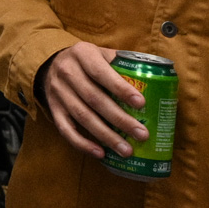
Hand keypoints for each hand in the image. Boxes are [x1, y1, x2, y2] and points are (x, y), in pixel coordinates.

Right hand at [42, 42, 146, 158]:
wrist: (52, 65)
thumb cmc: (87, 62)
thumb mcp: (101, 53)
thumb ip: (122, 64)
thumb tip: (157, 84)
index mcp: (82, 54)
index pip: (101, 73)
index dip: (121, 89)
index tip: (141, 104)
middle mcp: (67, 72)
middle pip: (94, 99)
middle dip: (120, 119)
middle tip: (141, 134)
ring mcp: (58, 92)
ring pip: (82, 116)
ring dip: (106, 136)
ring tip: (126, 150)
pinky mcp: (53, 109)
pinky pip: (66, 129)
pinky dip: (82, 143)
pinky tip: (100, 153)